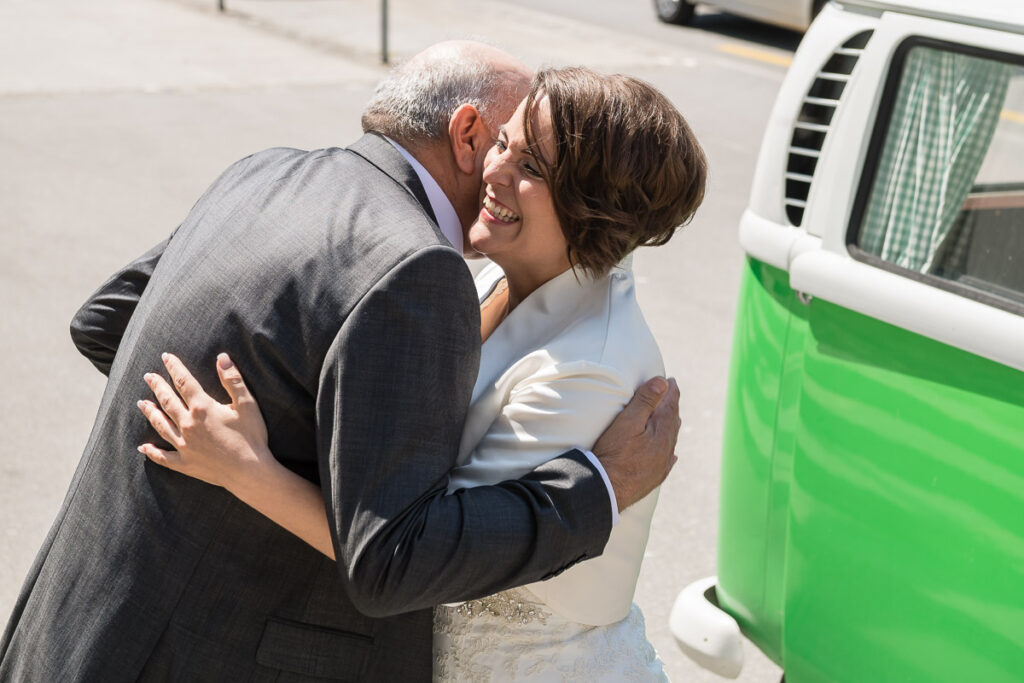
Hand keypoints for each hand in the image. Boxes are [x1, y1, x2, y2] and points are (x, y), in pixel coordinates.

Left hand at [137, 352, 273, 493]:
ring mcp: (184, 445)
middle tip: (148, 376)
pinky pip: (163, 457)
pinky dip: (152, 452)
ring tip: (141, 403)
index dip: (174, 367)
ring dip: (150, 413)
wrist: (249, 472)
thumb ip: (233, 380)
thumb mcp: (247, 404)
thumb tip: (222, 357)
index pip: (184, 381)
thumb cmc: (252, 437)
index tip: (165, 357)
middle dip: (157, 386)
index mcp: (202, 408)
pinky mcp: (185, 463)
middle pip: (168, 401)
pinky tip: (143, 448)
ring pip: (161, 425)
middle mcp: (188, 424)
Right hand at [593, 377, 680, 510]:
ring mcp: (661, 465)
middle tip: (671, 394)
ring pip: (670, 441)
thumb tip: (663, 382)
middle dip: (671, 407)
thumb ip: (645, 401)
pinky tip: (671, 454)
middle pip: (672, 422)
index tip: (672, 381)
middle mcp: (666, 449)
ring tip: (671, 417)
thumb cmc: (614, 454)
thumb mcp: (627, 422)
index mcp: (662, 432)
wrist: (607, 489)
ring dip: (670, 426)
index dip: (671, 391)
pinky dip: (668, 452)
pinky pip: (666, 461)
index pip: (670, 406)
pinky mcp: (653, 478)